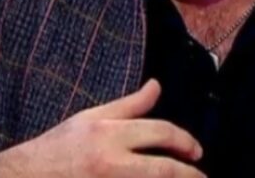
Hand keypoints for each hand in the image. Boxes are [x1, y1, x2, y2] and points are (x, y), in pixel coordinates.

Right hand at [0, 79, 205, 177]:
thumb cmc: (58, 147)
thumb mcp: (92, 118)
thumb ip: (129, 105)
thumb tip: (157, 86)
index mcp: (108, 134)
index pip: (160, 132)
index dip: (184, 141)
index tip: (196, 151)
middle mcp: (110, 162)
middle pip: (163, 170)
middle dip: (190, 175)